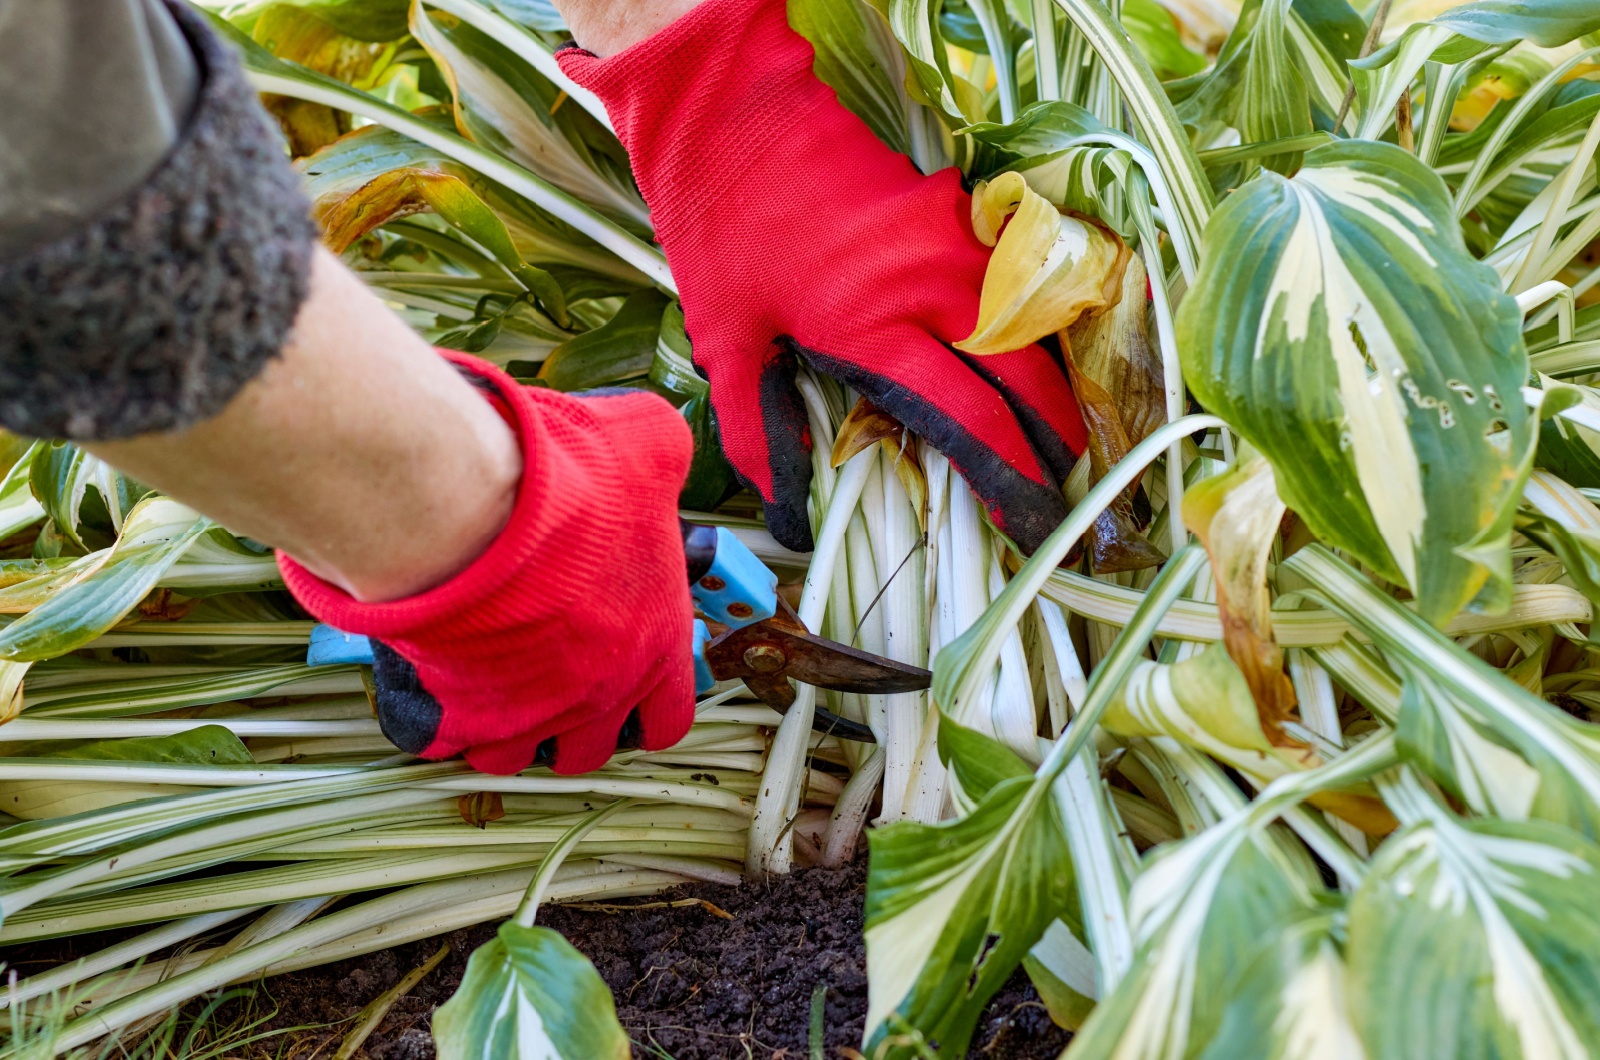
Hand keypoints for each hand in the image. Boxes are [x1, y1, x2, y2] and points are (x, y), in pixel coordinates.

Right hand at [280, 353, 696, 774]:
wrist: (471, 510)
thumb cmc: (565, 485)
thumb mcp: (646, 444)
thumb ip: (663, 452)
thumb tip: (662, 443)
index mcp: (653, 646)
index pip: (670, 719)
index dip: (647, 704)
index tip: (623, 683)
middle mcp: (598, 695)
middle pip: (590, 749)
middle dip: (571, 721)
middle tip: (546, 675)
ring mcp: (526, 714)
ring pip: (515, 755)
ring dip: (504, 725)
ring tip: (487, 676)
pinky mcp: (457, 717)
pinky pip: (443, 741)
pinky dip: (436, 718)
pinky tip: (434, 674)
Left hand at [557, 0, 1086, 553]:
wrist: (736, 117)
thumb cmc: (723, 233)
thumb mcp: (723, 344)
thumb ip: (757, 434)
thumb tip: (787, 516)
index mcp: (874, 330)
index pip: (972, 422)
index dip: (1010, 480)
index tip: (1029, 520)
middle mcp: (932, 287)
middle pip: (1028, 377)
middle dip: (1059, 439)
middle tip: (1072, 487)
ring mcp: (955, 240)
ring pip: (1037, 325)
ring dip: (1058, 384)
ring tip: (1068, 437)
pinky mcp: (962, 208)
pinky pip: (1017, 281)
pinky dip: (1037, 328)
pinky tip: (1037, 363)